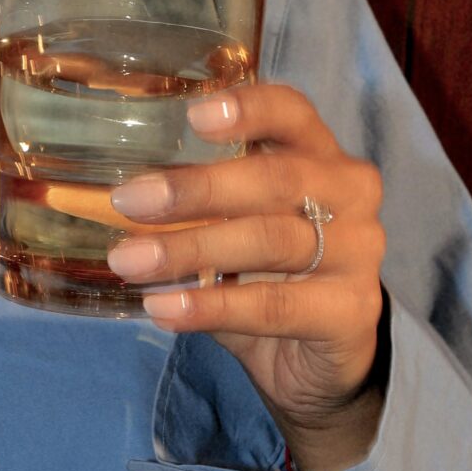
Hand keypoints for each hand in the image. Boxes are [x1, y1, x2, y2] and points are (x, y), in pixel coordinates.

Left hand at [105, 82, 386, 470]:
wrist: (318, 362)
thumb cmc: (267, 274)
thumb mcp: (235, 226)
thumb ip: (196, 206)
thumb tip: (110, 197)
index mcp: (319, 155)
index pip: (293, 113)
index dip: (249, 108)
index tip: (194, 116)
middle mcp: (350, 193)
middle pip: (276, 178)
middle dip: (197, 189)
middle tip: (129, 202)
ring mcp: (360, 252)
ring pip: (271, 241)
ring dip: (191, 250)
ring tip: (129, 262)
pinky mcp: (352, 311)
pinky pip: (276, 305)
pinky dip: (213, 306)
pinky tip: (164, 308)